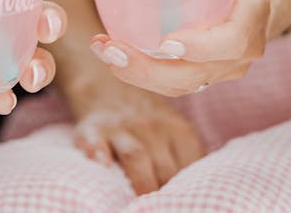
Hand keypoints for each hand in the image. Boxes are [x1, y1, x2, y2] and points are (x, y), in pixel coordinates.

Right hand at [69, 80, 204, 194]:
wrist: (111, 90)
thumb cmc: (151, 127)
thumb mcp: (177, 133)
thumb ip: (188, 159)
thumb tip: (197, 193)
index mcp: (178, 130)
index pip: (190, 165)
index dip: (186, 188)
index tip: (184, 202)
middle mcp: (152, 127)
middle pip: (164, 167)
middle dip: (164, 193)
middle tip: (162, 208)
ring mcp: (121, 128)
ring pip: (136, 155)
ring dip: (141, 180)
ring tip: (141, 204)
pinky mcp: (93, 130)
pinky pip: (96, 142)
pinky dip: (99, 153)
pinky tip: (103, 166)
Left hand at [88, 0, 290, 95]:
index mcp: (253, 15)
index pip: (231, 41)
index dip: (200, 46)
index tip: (167, 41)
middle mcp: (244, 51)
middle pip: (196, 74)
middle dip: (149, 69)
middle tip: (113, 50)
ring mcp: (226, 68)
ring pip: (182, 84)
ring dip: (138, 74)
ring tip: (103, 50)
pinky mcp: (209, 73)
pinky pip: (176, 81)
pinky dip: (144, 71)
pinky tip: (114, 53)